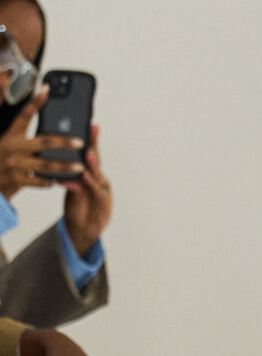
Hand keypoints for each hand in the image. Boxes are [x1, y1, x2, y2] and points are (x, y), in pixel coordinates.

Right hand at [0, 90, 83, 200]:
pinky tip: (60, 180)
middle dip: (64, 142)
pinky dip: (50, 181)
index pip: (24, 115)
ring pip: (46, 165)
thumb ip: (20, 129)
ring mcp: (15, 165)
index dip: (35, 102)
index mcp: (11, 135)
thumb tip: (30, 109)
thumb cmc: (0, 158)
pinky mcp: (16, 181)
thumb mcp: (5, 140)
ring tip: (80, 166)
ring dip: (64, 166)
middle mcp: (13, 148)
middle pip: (44, 142)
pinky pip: (39, 181)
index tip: (46, 90)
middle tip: (80, 142)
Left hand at [62, 124, 112, 253]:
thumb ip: (69, 177)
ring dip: (92, 163)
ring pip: (97, 173)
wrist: (82, 230)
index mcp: (90, 175)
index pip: (90, 154)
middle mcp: (98, 179)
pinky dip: (90, 182)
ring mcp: (102, 190)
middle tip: (92, 130)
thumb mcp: (71, 190)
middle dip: (95, 144)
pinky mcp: (104, 202)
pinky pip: (96, 190)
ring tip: (87, 152)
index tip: (91, 125)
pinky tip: (85, 176)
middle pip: (96, 159)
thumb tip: (63, 164)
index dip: (91, 140)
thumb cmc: (77, 208)